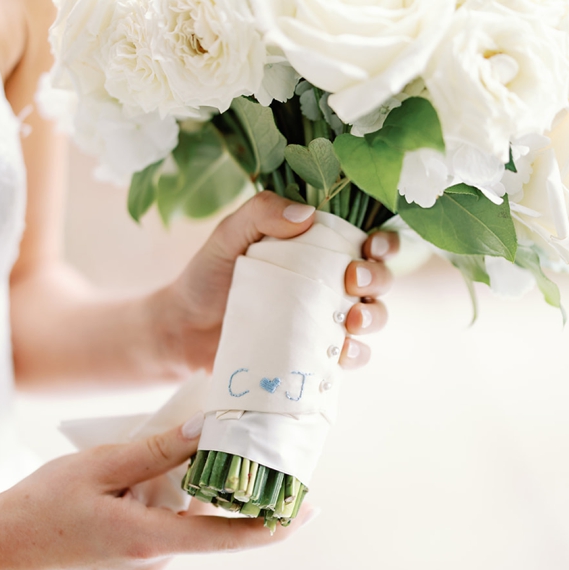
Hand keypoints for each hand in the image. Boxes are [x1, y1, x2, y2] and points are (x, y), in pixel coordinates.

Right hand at [0, 416, 308, 569]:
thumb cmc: (39, 503)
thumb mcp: (98, 464)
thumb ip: (157, 450)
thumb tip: (209, 429)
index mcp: (150, 540)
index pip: (233, 537)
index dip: (277, 523)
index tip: (311, 506)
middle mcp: (157, 560)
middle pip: (211, 516)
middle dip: (224, 482)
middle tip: (238, 440)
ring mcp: (146, 565)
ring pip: (188, 517)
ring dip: (188, 487)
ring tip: (168, 453)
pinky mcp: (136, 562)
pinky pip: (169, 524)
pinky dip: (169, 498)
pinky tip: (146, 474)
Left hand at [153, 192, 399, 372]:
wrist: (184, 330)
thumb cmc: (209, 276)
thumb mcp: (229, 235)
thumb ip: (261, 213)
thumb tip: (306, 215)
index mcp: (321, 248)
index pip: (368, 239)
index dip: (385, 242)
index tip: (372, 245)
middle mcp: (332, 283)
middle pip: (380, 277)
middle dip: (379, 277)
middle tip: (354, 279)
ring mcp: (327, 320)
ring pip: (375, 316)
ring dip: (374, 317)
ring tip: (351, 321)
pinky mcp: (317, 354)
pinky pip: (353, 356)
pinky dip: (356, 355)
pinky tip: (341, 353)